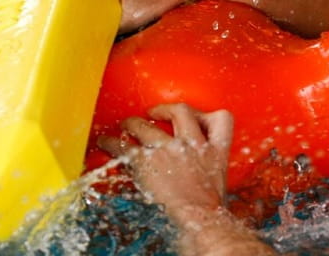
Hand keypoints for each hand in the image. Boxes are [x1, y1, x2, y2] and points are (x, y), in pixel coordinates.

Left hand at [98, 104, 233, 213]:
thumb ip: (207, 171)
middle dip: (165, 109)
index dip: (207, 115)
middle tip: (153, 113)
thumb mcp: (217, 184)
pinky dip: (112, 143)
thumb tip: (194, 176)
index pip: (222, 120)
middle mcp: (192, 144)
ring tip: (125, 125)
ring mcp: (169, 150)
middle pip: (181, 111)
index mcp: (216, 151)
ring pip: (145, 125)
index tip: (195, 117)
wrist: (199, 218)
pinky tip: (106, 143)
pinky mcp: (146, 161)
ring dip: (132, 123)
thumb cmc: (209, 211)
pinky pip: (124, 146)